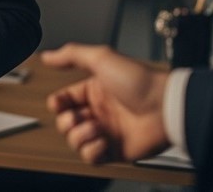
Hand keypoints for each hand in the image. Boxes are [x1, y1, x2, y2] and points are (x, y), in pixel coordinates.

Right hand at [43, 43, 170, 163]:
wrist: (164, 107)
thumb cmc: (138, 81)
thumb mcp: (101, 58)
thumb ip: (72, 54)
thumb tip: (47, 56)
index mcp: (94, 90)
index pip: (64, 100)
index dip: (57, 103)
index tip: (58, 103)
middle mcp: (98, 111)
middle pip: (65, 123)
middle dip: (67, 122)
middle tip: (79, 117)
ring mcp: (106, 132)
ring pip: (75, 141)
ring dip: (81, 136)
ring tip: (97, 129)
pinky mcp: (114, 151)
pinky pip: (91, 158)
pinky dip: (93, 151)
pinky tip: (103, 141)